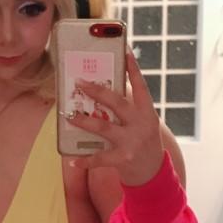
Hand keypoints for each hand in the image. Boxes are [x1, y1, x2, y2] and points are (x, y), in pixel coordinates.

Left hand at [65, 48, 163, 184]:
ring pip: (103, 127)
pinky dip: (84, 160)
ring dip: (83, 121)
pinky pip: (99, 158)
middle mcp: (141, 124)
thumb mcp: (142, 122)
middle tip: (79, 82)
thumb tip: (100, 91)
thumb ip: (127, 109)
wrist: (153, 173)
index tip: (125, 49)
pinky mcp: (123, 159)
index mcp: (147, 112)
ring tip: (69, 115)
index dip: (133, 68)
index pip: (141, 86)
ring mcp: (132, 142)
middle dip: (97, 91)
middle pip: (117, 103)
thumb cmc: (142, 141)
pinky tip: (72, 160)